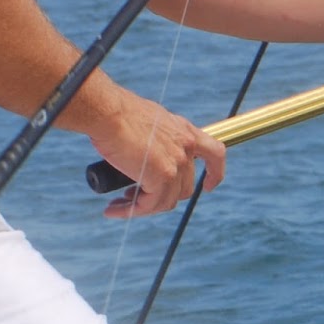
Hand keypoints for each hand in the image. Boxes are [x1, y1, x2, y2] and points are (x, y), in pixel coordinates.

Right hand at [90, 88, 226, 218]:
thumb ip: (155, 138)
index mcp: (184, 130)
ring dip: (142, 207)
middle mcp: (185, 147)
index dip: (214, 172)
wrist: (108, 112)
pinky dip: (130, 211)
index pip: (215, 153)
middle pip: (184, 187)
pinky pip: (148, 205)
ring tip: (118, 204)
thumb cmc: (117, 113)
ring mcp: (176, 163)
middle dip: (161, 196)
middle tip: (135, 194)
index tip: (208, 186)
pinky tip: (113, 209)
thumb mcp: (147, 122)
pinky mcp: (161, 177)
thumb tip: (146, 154)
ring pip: (165, 201)